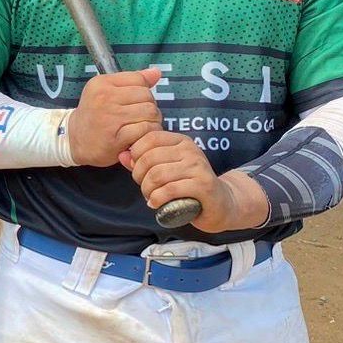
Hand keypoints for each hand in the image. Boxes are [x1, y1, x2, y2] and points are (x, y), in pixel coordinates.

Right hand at [67, 68, 162, 166]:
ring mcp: (110, 118)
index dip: (144, 91)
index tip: (136, 102)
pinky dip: (147, 134)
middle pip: (147, 97)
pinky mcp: (116, 138)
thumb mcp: (106, 91)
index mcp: (101, 83)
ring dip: (152, 122)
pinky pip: (145, 130)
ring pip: (150, 113)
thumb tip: (156, 72)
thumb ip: (132, 81)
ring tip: (142, 127)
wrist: (74, 140)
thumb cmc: (94, 115)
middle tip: (141, 117)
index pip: (139, 79)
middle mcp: (104, 98)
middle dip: (150, 108)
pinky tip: (139, 137)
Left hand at [122, 131, 268, 233]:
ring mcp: (198, 167)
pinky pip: (169, 190)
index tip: (137, 170)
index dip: (136, 154)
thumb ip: (142, 161)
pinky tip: (156, 204)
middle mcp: (190, 150)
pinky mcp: (203, 185)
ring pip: (157, 175)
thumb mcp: (164, 170)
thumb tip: (121, 155)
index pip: (149, 138)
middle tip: (143, 188)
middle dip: (139, 176)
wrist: (221, 204)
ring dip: (147, 190)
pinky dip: (157, 199)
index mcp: (180, 141)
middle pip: (149, 158)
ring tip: (150, 197)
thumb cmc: (188, 186)